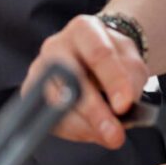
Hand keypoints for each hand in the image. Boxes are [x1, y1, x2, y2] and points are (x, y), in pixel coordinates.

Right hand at [23, 15, 148, 148]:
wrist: (101, 62)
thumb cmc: (116, 61)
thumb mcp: (133, 64)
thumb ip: (130, 82)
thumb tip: (122, 108)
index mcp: (84, 29)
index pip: (98, 53)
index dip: (112, 81)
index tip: (124, 106)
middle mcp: (56, 46)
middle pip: (70, 78)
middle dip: (94, 110)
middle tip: (114, 133)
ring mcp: (40, 70)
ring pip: (55, 102)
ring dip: (85, 126)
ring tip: (108, 135)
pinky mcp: (32, 95)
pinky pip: (49, 118)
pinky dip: (74, 131)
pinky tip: (92, 132)